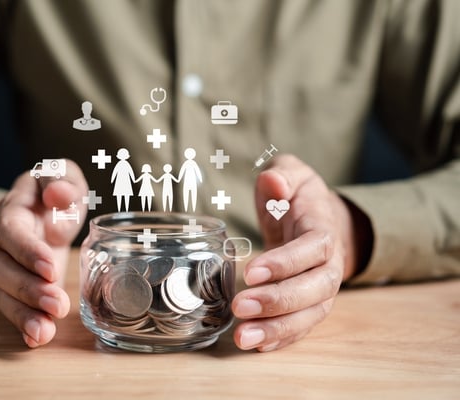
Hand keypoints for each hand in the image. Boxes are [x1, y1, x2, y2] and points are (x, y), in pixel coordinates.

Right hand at [0, 160, 87, 347]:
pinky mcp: (12, 286)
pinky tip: (38, 339)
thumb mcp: (59, 176)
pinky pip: (9, 306)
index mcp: (12, 212)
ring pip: (0, 293)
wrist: (29, 208)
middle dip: (27, 289)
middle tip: (57, 304)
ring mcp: (2, 267)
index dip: (26, 251)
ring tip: (45, 331)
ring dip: (22, 314)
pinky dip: (21, 324)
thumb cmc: (49, 192)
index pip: (11, 232)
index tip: (50, 269)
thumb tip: (57, 196)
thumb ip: (61, 181)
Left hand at [232, 155, 370, 350]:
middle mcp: (329, 264)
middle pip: (315, 289)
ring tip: (244, 337)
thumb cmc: (299, 197)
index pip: (312, 249)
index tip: (252, 272)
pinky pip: (302, 326)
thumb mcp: (292, 174)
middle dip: (279, 301)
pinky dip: (282, 338)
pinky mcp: (310, 304)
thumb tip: (274, 183)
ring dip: (278, 328)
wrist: (319, 219)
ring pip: (310, 314)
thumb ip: (283, 175)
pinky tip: (257, 344)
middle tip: (241, 307)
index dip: (285, 262)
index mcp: (323, 230)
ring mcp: (322, 288)